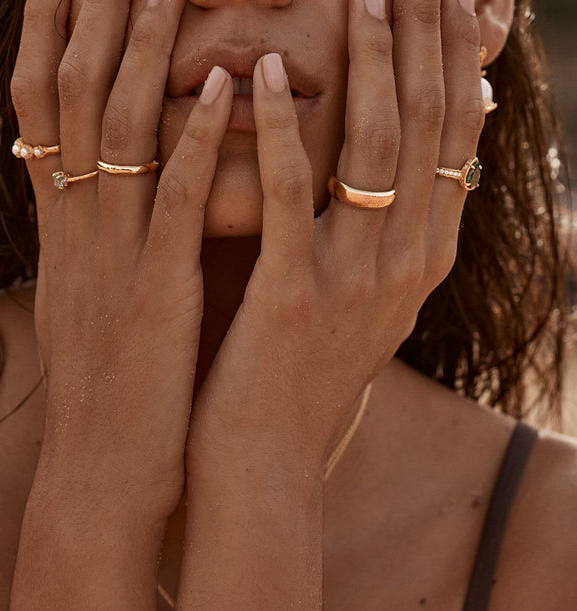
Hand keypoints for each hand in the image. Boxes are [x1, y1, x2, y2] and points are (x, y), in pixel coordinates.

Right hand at [11, 0, 232, 513]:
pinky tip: (225, 89)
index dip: (45, 36)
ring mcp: (112, 257)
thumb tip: (104, 190)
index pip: (40, 110)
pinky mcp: (157, 293)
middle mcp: (76, 229)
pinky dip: (197, 143)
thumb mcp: (93, 301)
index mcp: (63, 231)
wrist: (101, 469)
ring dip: (140, 51)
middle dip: (86, 15)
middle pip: (69, 98)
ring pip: (117, 134)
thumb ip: (99, 240)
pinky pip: (176, 204)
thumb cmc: (110, 387)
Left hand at [187, 0, 484, 475]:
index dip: (451, 58)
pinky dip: (284, 127)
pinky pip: (292, 192)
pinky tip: (269, 74)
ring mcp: (357, 282)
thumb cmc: (301, 373)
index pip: (453, 135)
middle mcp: (408, 265)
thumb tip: (399, 166)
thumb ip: (384, 233)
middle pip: (427, 125)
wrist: (266, 460)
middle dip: (422, 36)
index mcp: (426, 259)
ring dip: (369, 61)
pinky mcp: (294, 295)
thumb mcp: (361, 300)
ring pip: (377, 147)